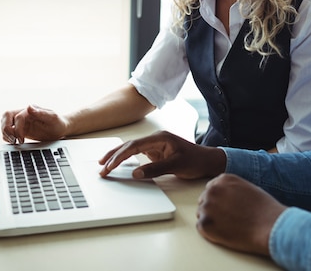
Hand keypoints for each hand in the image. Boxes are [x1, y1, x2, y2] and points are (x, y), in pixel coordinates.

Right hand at [1, 105, 67, 143]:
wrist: (60, 129)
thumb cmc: (58, 122)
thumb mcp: (53, 118)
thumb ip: (41, 113)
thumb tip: (29, 107)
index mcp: (31, 110)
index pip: (17, 117)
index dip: (17, 129)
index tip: (21, 139)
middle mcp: (24, 114)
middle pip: (6, 116)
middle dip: (6, 128)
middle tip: (13, 140)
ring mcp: (21, 122)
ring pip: (5, 123)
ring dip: (5, 133)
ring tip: (13, 142)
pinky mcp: (21, 129)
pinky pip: (8, 131)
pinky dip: (7, 137)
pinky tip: (14, 142)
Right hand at [98, 130, 225, 179]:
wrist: (208, 161)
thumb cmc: (196, 160)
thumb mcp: (176, 165)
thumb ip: (155, 169)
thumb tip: (135, 173)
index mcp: (159, 138)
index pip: (134, 146)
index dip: (119, 156)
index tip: (109, 166)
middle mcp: (155, 139)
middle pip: (129, 145)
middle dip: (114, 156)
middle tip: (101, 168)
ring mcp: (155, 145)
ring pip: (131, 149)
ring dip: (117, 156)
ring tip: (104, 164)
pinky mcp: (156, 152)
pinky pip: (137, 154)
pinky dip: (126, 159)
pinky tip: (118, 163)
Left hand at [196, 174, 286, 255]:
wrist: (269, 226)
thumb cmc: (264, 209)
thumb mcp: (247, 188)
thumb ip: (231, 189)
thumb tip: (223, 197)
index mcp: (223, 179)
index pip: (211, 189)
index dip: (220, 201)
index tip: (228, 208)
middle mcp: (212, 190)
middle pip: (204, 201)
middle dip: (213, 210)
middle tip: (229, 219)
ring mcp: (207, 207)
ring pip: (202, 214)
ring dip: (212, 221)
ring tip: (230, 226)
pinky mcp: (205, 224)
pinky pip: (201, 228)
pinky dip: (211, 232)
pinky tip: (226, 232)